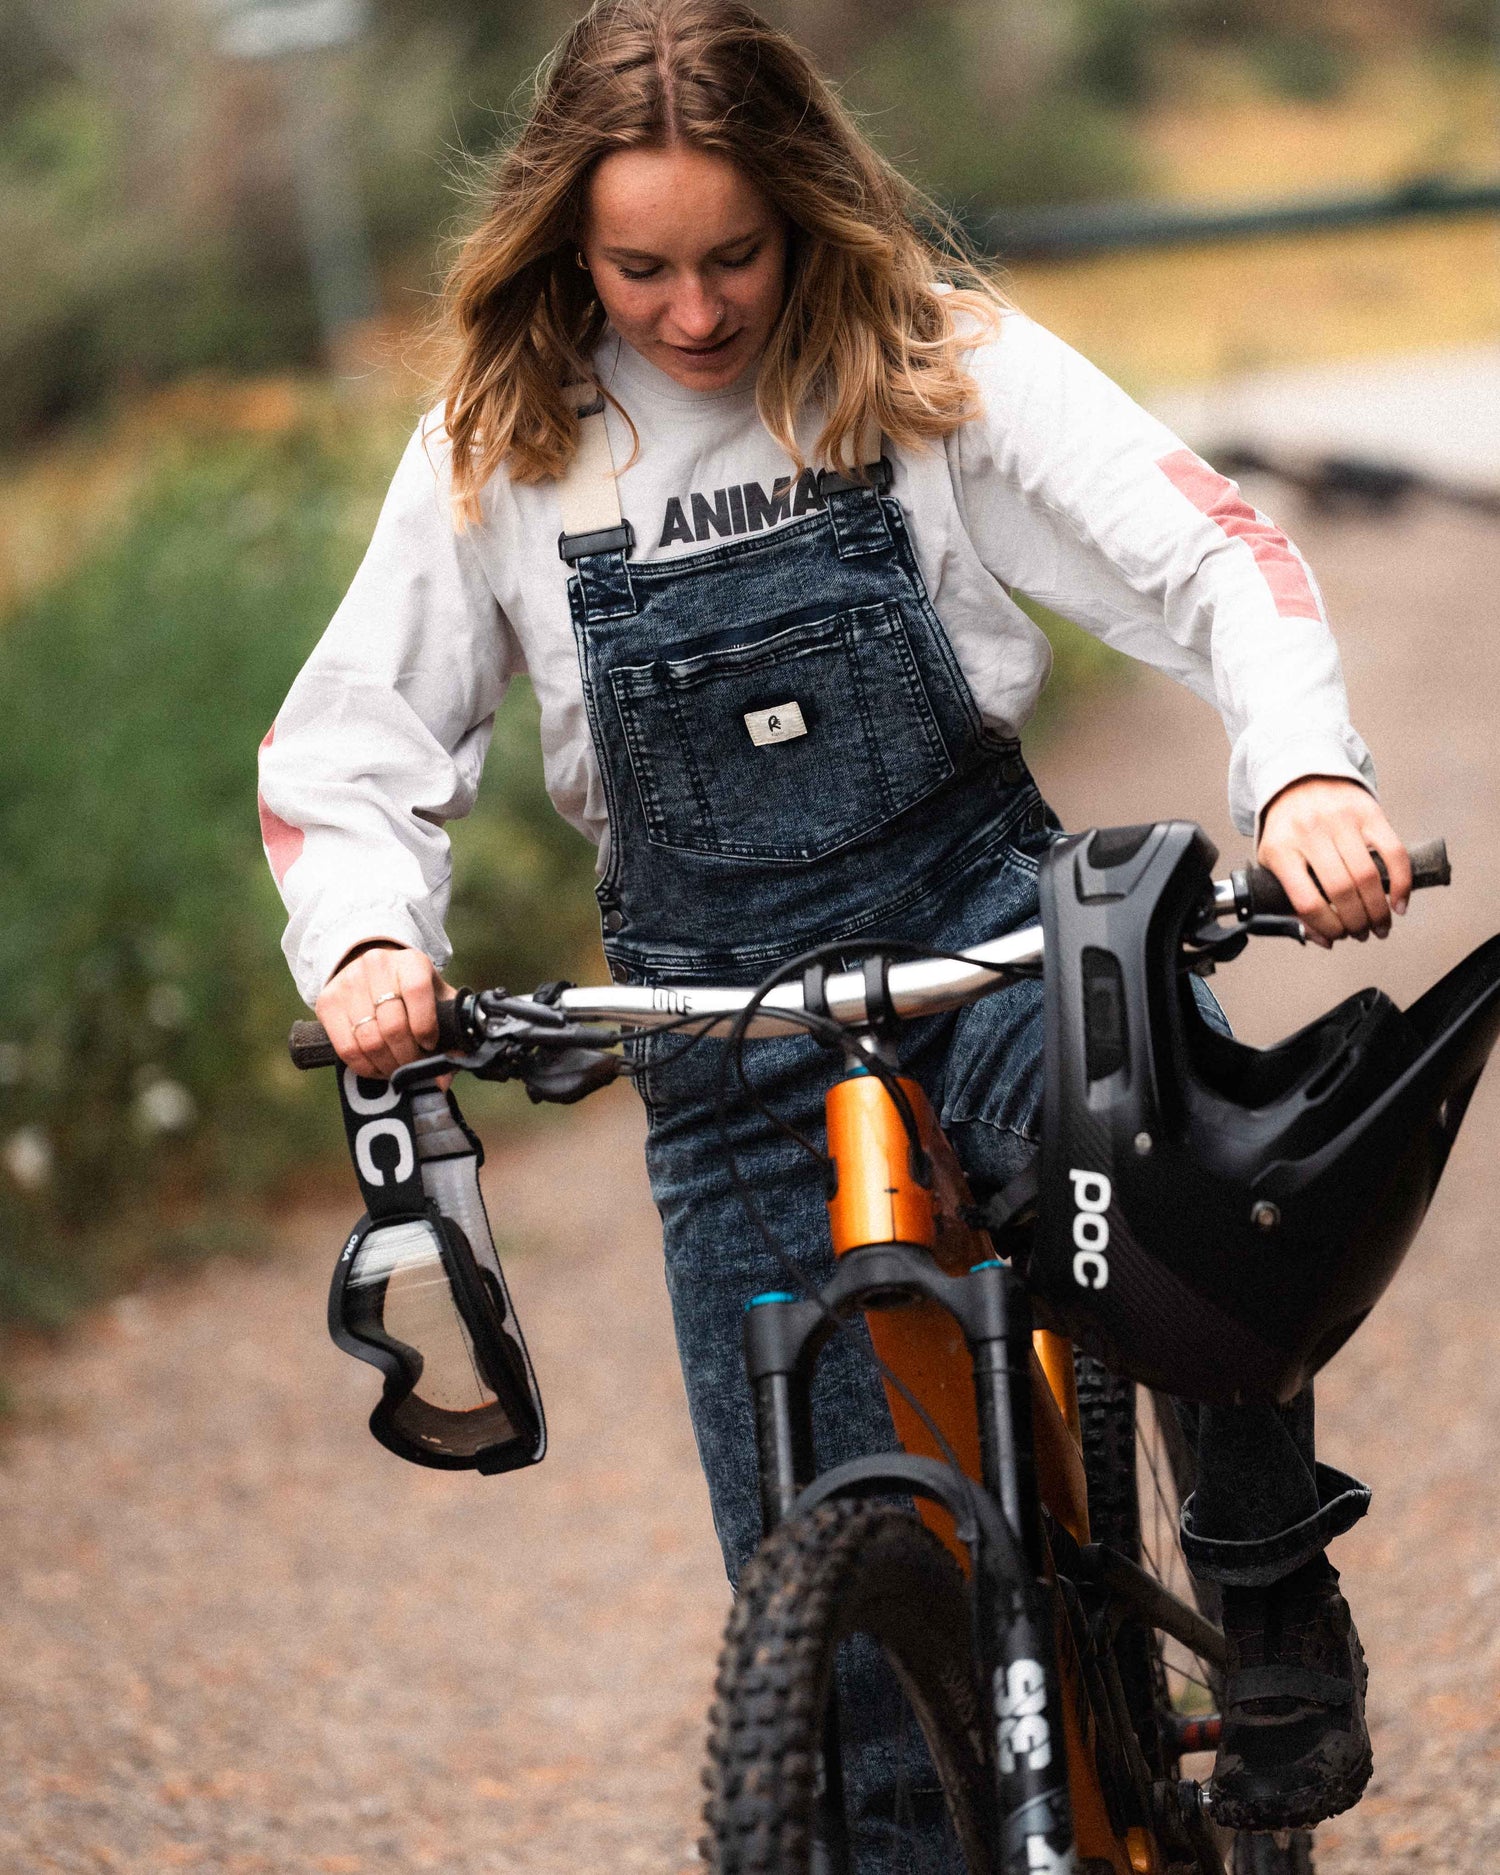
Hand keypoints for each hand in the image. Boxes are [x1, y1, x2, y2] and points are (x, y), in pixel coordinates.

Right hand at [316, 941, 453, 1078]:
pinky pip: (346, 1049)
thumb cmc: (413, 993)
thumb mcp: (437, 1000)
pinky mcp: (326, 1002)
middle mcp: (376, 965)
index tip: (430, 1044)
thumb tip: (443, 1079)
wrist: (373, 972)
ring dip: (387, 1066)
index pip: (417, 992)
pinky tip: (377, 1068)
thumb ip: (450, 1033)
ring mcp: (348, 983)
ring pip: (369, 1041)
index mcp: (411, 961)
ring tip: (398, 1071)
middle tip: (414, 1069)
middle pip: (393, 1026)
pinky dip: (365, 1067)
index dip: (425, 1026)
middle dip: (408, 1058)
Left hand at [1257, 777, 1411, 948]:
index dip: (1327, 927)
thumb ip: (1289, 899)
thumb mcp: (1274, 860)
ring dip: (1379, 910)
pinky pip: (1392, 852)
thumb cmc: (1287, 829)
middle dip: (1357, 922)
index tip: (1338, 938)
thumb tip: (1323, 940)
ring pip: (1367, 876)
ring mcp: (1340, 820)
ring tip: (1381, 925)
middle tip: (1364, 934)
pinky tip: (1399, 903)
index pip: (1306, 901)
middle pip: (1341, 891)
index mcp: (1280, 849)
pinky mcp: (1368, 811)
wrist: (1299, 777)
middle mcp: (1310, 832)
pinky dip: (1401, 882)